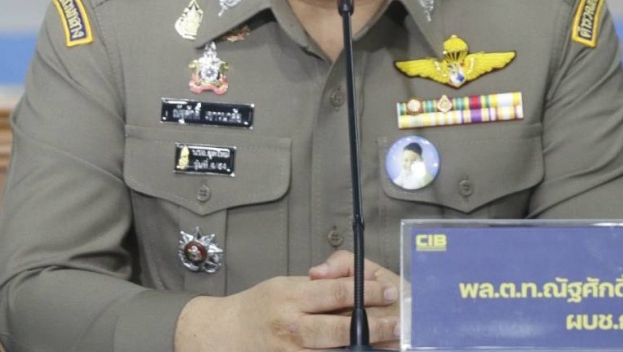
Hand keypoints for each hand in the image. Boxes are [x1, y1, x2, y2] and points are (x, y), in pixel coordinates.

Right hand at [174, 266, 397, 351]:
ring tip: (387, 344)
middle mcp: (291, 325)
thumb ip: (316, 283)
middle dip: (376, 325)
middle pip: (342, 327)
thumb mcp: (284, 283)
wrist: (221, 335)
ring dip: (363, 347)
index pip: (338, 291)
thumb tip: (351, 279)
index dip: (369, 291)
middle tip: (400, 323)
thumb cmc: (256, 307)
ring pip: (335, 351)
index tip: (390, 291)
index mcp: (291, 296)